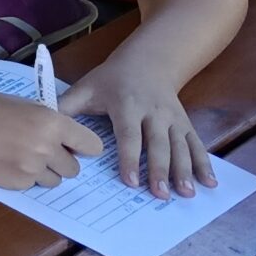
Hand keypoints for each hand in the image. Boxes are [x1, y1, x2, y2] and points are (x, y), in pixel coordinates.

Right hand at [0, 87, 101, 189]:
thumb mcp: (21, 104)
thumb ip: (47, 121)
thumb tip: (66, 138)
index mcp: (51, 122)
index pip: (92, 145)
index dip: (83, 145)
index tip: (73, 144)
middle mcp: (46, 148)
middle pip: (75, 168)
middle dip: (61, 160)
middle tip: (39, 148)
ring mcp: (31, 170)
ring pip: (55, 180)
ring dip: (44, 171)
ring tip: (19, 154)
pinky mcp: (15, 184)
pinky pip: (32, 185)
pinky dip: (24, 176)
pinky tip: (4, 161)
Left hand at [61, 60, 214, 197]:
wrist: (148, 61)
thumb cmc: (111, 79)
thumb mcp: (87, 87)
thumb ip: (67, 106)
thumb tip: (46, 125)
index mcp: (126, 104)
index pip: (129, 134)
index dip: (130, 158)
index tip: (131, 181)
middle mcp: (153, 111)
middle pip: (158, 143)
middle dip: (160, 169)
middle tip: (160, 194)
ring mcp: (172, 118)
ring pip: (180, 146)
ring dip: (184, 170)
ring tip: (186, 193)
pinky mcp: (185, 123)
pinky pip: (196, 144)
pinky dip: (204, 163)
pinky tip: (209, 183)